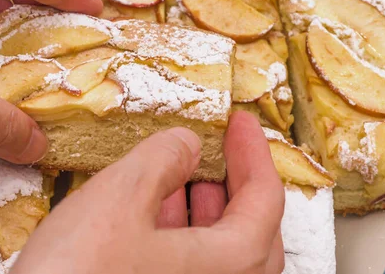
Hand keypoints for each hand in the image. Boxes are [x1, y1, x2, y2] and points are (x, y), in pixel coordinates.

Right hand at [12, 112, 285, 273]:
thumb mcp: (120, 198)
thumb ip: (163, 158)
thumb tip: (186, 145)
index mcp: (232, 267)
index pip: (265, 200)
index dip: (254, 153)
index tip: (242, 124)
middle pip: (251, 232)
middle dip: (235, 183)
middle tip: (222, 149)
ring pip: (219, 255)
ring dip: (206, 209)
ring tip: (185, 174)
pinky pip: (191, 270)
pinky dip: (182, 236)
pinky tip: (153, 213)